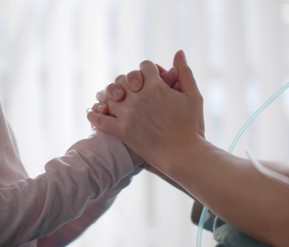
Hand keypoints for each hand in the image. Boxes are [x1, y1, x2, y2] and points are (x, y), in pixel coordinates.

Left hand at [87, 50, 204, 168]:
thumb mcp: (193, 96)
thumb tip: (179, 51)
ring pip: (109, 96)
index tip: (149, 78)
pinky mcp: (122, 132)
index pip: (144, 66)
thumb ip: (185, 73)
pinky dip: (95, 115)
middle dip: (127, 81)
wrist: (183, 154)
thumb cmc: (191, 126)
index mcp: (156, 87)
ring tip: (112, 99)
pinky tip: (94, 113)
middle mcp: (139, 98)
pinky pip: (100, 120)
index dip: (147, 70)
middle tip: (130, 89)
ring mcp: (128, 115)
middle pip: (123, 79)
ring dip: (109, 95)